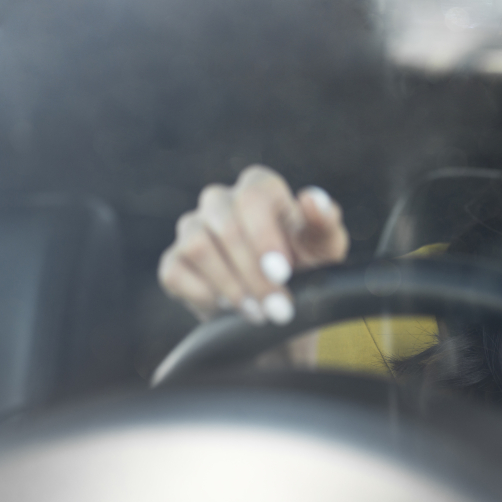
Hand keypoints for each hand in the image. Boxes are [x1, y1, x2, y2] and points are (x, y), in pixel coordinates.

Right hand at [158, 165, 348, 323]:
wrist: (281, 312)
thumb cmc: (308, 268)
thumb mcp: (326, 249)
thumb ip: (324, 222)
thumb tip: (311, 199)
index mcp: (259, 188)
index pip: (252, 197)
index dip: (265, 236)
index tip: (282, 272)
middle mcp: (221, 201)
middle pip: (225, 225)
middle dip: (254, 273)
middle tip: (277, 307)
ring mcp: (193, 229)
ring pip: (198, 247)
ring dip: (232, 286)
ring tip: (258, 312)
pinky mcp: (175, 262)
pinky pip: (176, 272)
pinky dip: (205, 296)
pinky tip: (229, 310)